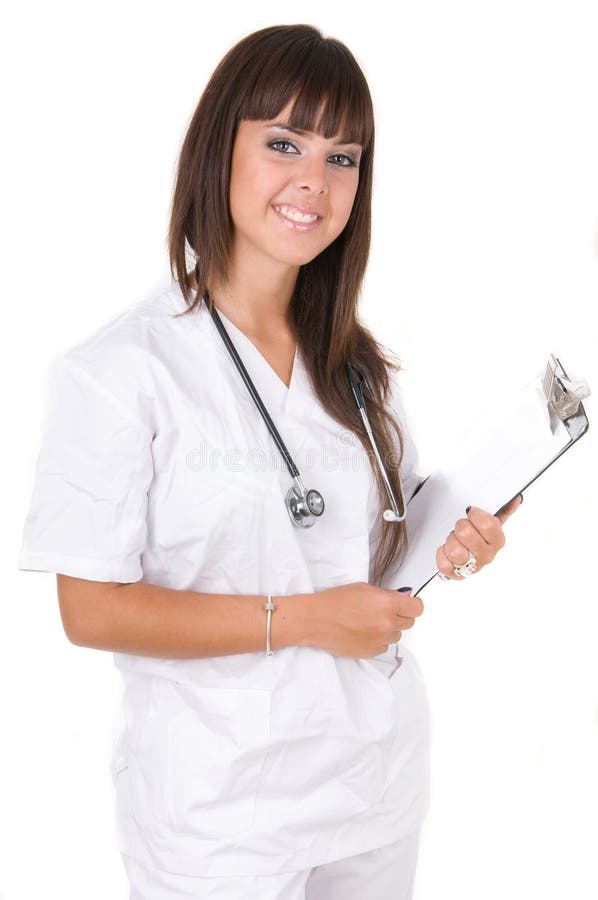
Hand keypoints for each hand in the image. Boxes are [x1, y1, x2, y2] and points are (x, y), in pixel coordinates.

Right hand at [303, 582, 423, 658]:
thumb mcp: (363, 588)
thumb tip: (403, 598)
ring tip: (369, 621)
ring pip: (396, 636)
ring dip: (388, 629)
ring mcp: (380, 640)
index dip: (412, 605)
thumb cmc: (334, 601)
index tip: (408, 604)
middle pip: (409, 622)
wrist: (315, 620)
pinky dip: (378, 640)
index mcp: (387, 604)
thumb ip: (387, 595)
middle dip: (400, 616)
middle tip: (384, 610)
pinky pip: (384, 646)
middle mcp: (387, 624)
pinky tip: (363, 632)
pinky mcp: (371, 652)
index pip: (417, 608)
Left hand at [436, 494, 522, 580]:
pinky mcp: (457, 575)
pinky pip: (444, 565)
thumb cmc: (478, 536)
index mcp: (497, 540)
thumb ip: (503, 510)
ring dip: (450, 541)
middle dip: (459, 527)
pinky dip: (442, 554)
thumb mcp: (490, 521)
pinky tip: (447, 550)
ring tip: (455, 540)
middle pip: (466, 534)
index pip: (488, 524)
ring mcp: (473, 567)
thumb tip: (516, 499)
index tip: (471, 513)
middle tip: (461, 529)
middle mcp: (487, 555)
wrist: (466, 555)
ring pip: (455, 551)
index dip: (475, 515)